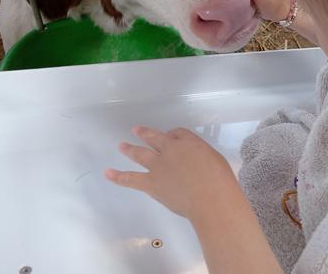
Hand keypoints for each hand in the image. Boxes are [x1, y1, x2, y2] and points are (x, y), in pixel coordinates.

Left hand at [105, 126, 241, 220]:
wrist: (210, 197)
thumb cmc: (219, 180)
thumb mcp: (214, 159)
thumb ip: (200, 155)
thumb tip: (192, 158)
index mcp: (188, 143)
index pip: (178, 133)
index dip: (174, 135)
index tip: (171, 136)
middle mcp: (170, 150)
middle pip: (155, 138)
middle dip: (146, 134)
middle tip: (137, 130)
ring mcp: (158, 166)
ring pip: (140, 154)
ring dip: (130, 149)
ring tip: (121, 145)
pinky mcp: (151, 183)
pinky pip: (130, 179)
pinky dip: (118, 176)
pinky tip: (108, 173)